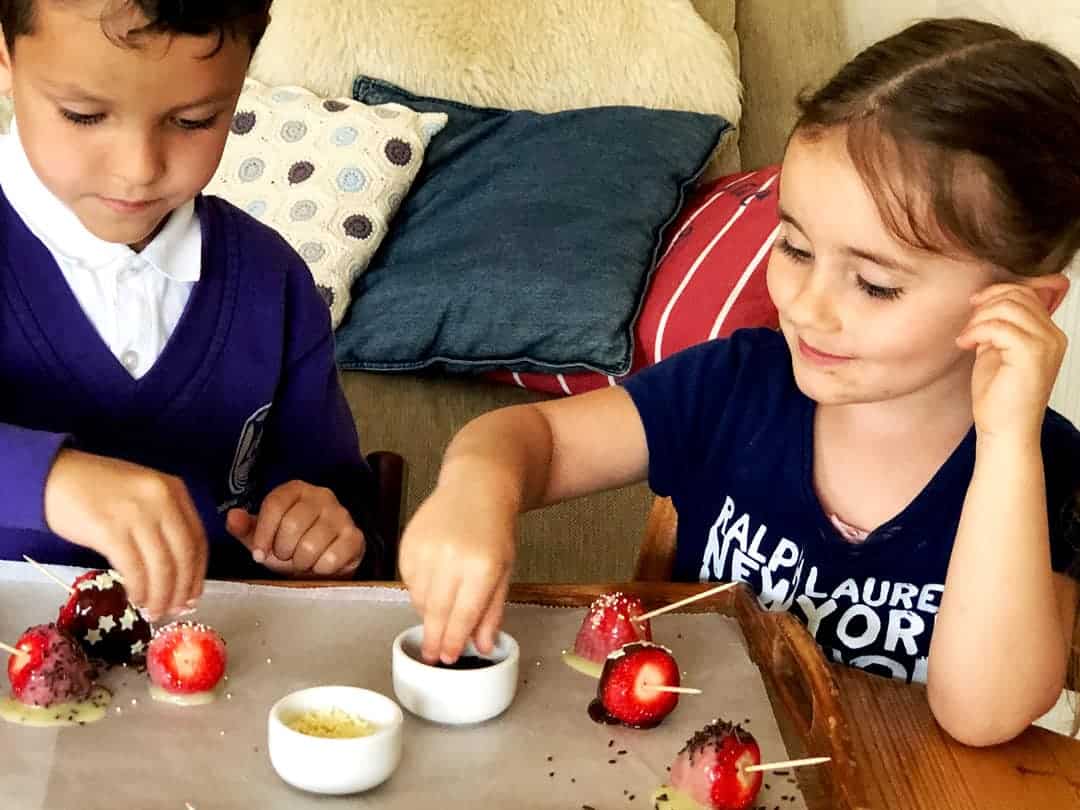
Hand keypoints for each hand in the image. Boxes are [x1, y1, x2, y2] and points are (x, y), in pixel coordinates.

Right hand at [43, 449, 207, 619]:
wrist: (55, 476)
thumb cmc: (99, 488)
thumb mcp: (144, 494)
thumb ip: (165, 521)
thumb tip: (179, 569)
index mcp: (175, 490)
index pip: (198, 538)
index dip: (198, 572)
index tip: (194, 594)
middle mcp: (162, 500)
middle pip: (184, 555)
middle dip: (182, 589)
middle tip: (177, 611)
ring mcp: (137, 514)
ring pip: (161, 565)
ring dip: (161, 595)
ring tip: (156, 611)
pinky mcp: (110, 530)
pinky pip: (133, 568)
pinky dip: (139, 588)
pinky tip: (136, 599)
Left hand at [226, 481, 363, 576]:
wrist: (323, 563)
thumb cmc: (291, 545)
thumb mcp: (264, 537)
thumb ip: (245, 528)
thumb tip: (232, 517)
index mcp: (296, 489)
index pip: (274, 505)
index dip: (263, 534)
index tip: (259, 554)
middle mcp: (322, 496)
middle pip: (292, 525)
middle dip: (283, 550)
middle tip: (287, 555)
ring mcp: (342, 515)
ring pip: (310, 545)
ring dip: (301, 562)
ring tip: (303, 560)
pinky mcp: (355, 537)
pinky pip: (330, 559)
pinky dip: (319, 569)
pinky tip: (320, 565)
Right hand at [398, 483, 514, 664]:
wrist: (476, 487)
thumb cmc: (495, 531)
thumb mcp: (504, 570)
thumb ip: (492, 610)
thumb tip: (483, 647)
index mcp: (482, 566)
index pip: (463, 615)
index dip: (454, 641)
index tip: (448, 658)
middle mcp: (451, 557)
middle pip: (437, 611)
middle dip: (434, 638)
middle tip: (433, 656)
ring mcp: (426, 549)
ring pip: (419, 599)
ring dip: (427, 615)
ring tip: (436, 620)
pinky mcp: (408, 543)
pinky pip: (408, 581)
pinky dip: (418, 592)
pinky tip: (431, 589)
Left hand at [956, 281, 1067, 439]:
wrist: (1004, 429)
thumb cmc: (999, 397)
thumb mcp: (997, 350)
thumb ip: (998, 326)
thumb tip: (986, 302)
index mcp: (1048, 334)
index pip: (1027, 294)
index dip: (996, 293)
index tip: (974, 306)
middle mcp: (1053, 336)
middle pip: (1018, 295)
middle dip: (986, 304)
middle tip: (968, 326)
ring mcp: (1046, 344)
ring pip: (1008, 307)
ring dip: (978, 319)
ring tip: (966, 339)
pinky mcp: (1031, 354)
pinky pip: (999, 326)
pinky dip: (976, 331)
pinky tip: (966, 345)